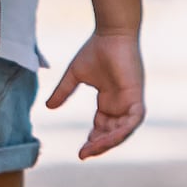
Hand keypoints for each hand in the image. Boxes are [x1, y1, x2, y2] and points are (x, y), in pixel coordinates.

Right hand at [48, 27, 144, 158]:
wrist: (111, 33)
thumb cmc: (96, 49)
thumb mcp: (75, 76)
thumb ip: (63, 92)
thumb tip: (49, 107)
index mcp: (109, 101)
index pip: (102, 127)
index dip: (93, 140)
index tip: (80, 151)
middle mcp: (121, 104)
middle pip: (112, 133)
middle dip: (98, 145)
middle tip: (83, 153)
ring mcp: (130, 102)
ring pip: (123, 131)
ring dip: (109, 142)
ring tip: (92, 148)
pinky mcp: (137, 96)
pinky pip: (133, 121)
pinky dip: (122, 131)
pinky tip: (108, 139)